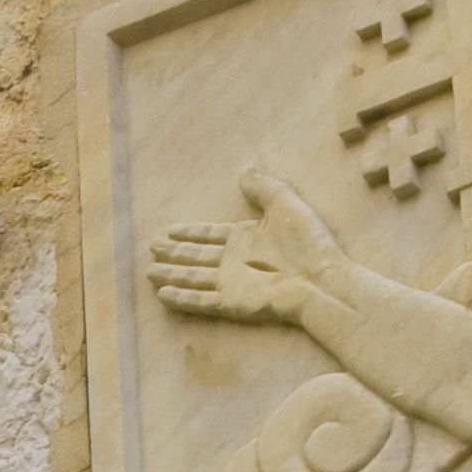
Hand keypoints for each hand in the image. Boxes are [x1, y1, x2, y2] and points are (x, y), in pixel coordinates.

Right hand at [152, 169, 342, 324]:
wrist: (321, 279)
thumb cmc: (308, 242)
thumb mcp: (285, 203)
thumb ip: (263, 187)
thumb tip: (245, 168)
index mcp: (246, 237)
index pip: (210, 234)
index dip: (190, 232)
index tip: (169, 229)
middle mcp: (234, 261)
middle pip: (196, 256)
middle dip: (175, 252)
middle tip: (153, 247)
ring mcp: (232, 283)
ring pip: (193, 277)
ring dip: (172, 274)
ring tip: (150, 271)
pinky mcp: (232, 303)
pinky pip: (200, 300)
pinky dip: (182, 299)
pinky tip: (163, 295)